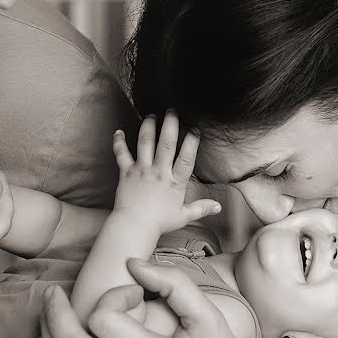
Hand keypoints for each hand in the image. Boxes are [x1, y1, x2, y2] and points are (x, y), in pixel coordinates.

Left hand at [112, 111, 219, 234]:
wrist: (134, 226)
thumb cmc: (159, 222)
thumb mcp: (183, 216)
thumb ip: (201, 208)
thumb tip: (219, 207)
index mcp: (175, 182)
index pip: (186, 158)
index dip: (191, 142)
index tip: (195, 129)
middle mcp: (159, 172)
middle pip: (166, 144)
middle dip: (170, 125)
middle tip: (172, 110)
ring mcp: (142, 170)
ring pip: (145, 143)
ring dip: (148, 127)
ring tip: (152, 115)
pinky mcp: (126, 172)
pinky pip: (121, 154)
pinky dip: (119, 142)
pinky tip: (119, 131)